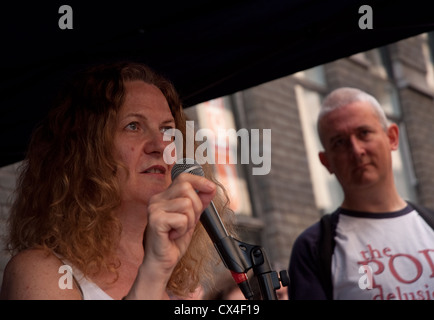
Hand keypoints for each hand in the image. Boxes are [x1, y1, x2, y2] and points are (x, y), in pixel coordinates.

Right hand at [127, 173, 215, 298]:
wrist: (161, 262)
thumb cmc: (173, 241)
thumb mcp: (191, 218)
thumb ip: (199, 203)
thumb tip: (210, 188)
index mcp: (164, 196)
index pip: (183, 178)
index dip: (199, 180)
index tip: (211, 187)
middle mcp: (157, 199)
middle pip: (187, 188)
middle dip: (196, 206)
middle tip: (188, 221)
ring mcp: (154, 208)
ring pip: (187, 204)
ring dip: (189, 221)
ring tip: (179, 230)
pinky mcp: (156, 220)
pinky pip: (182, 219)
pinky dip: (183, 229)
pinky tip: (173, 235)